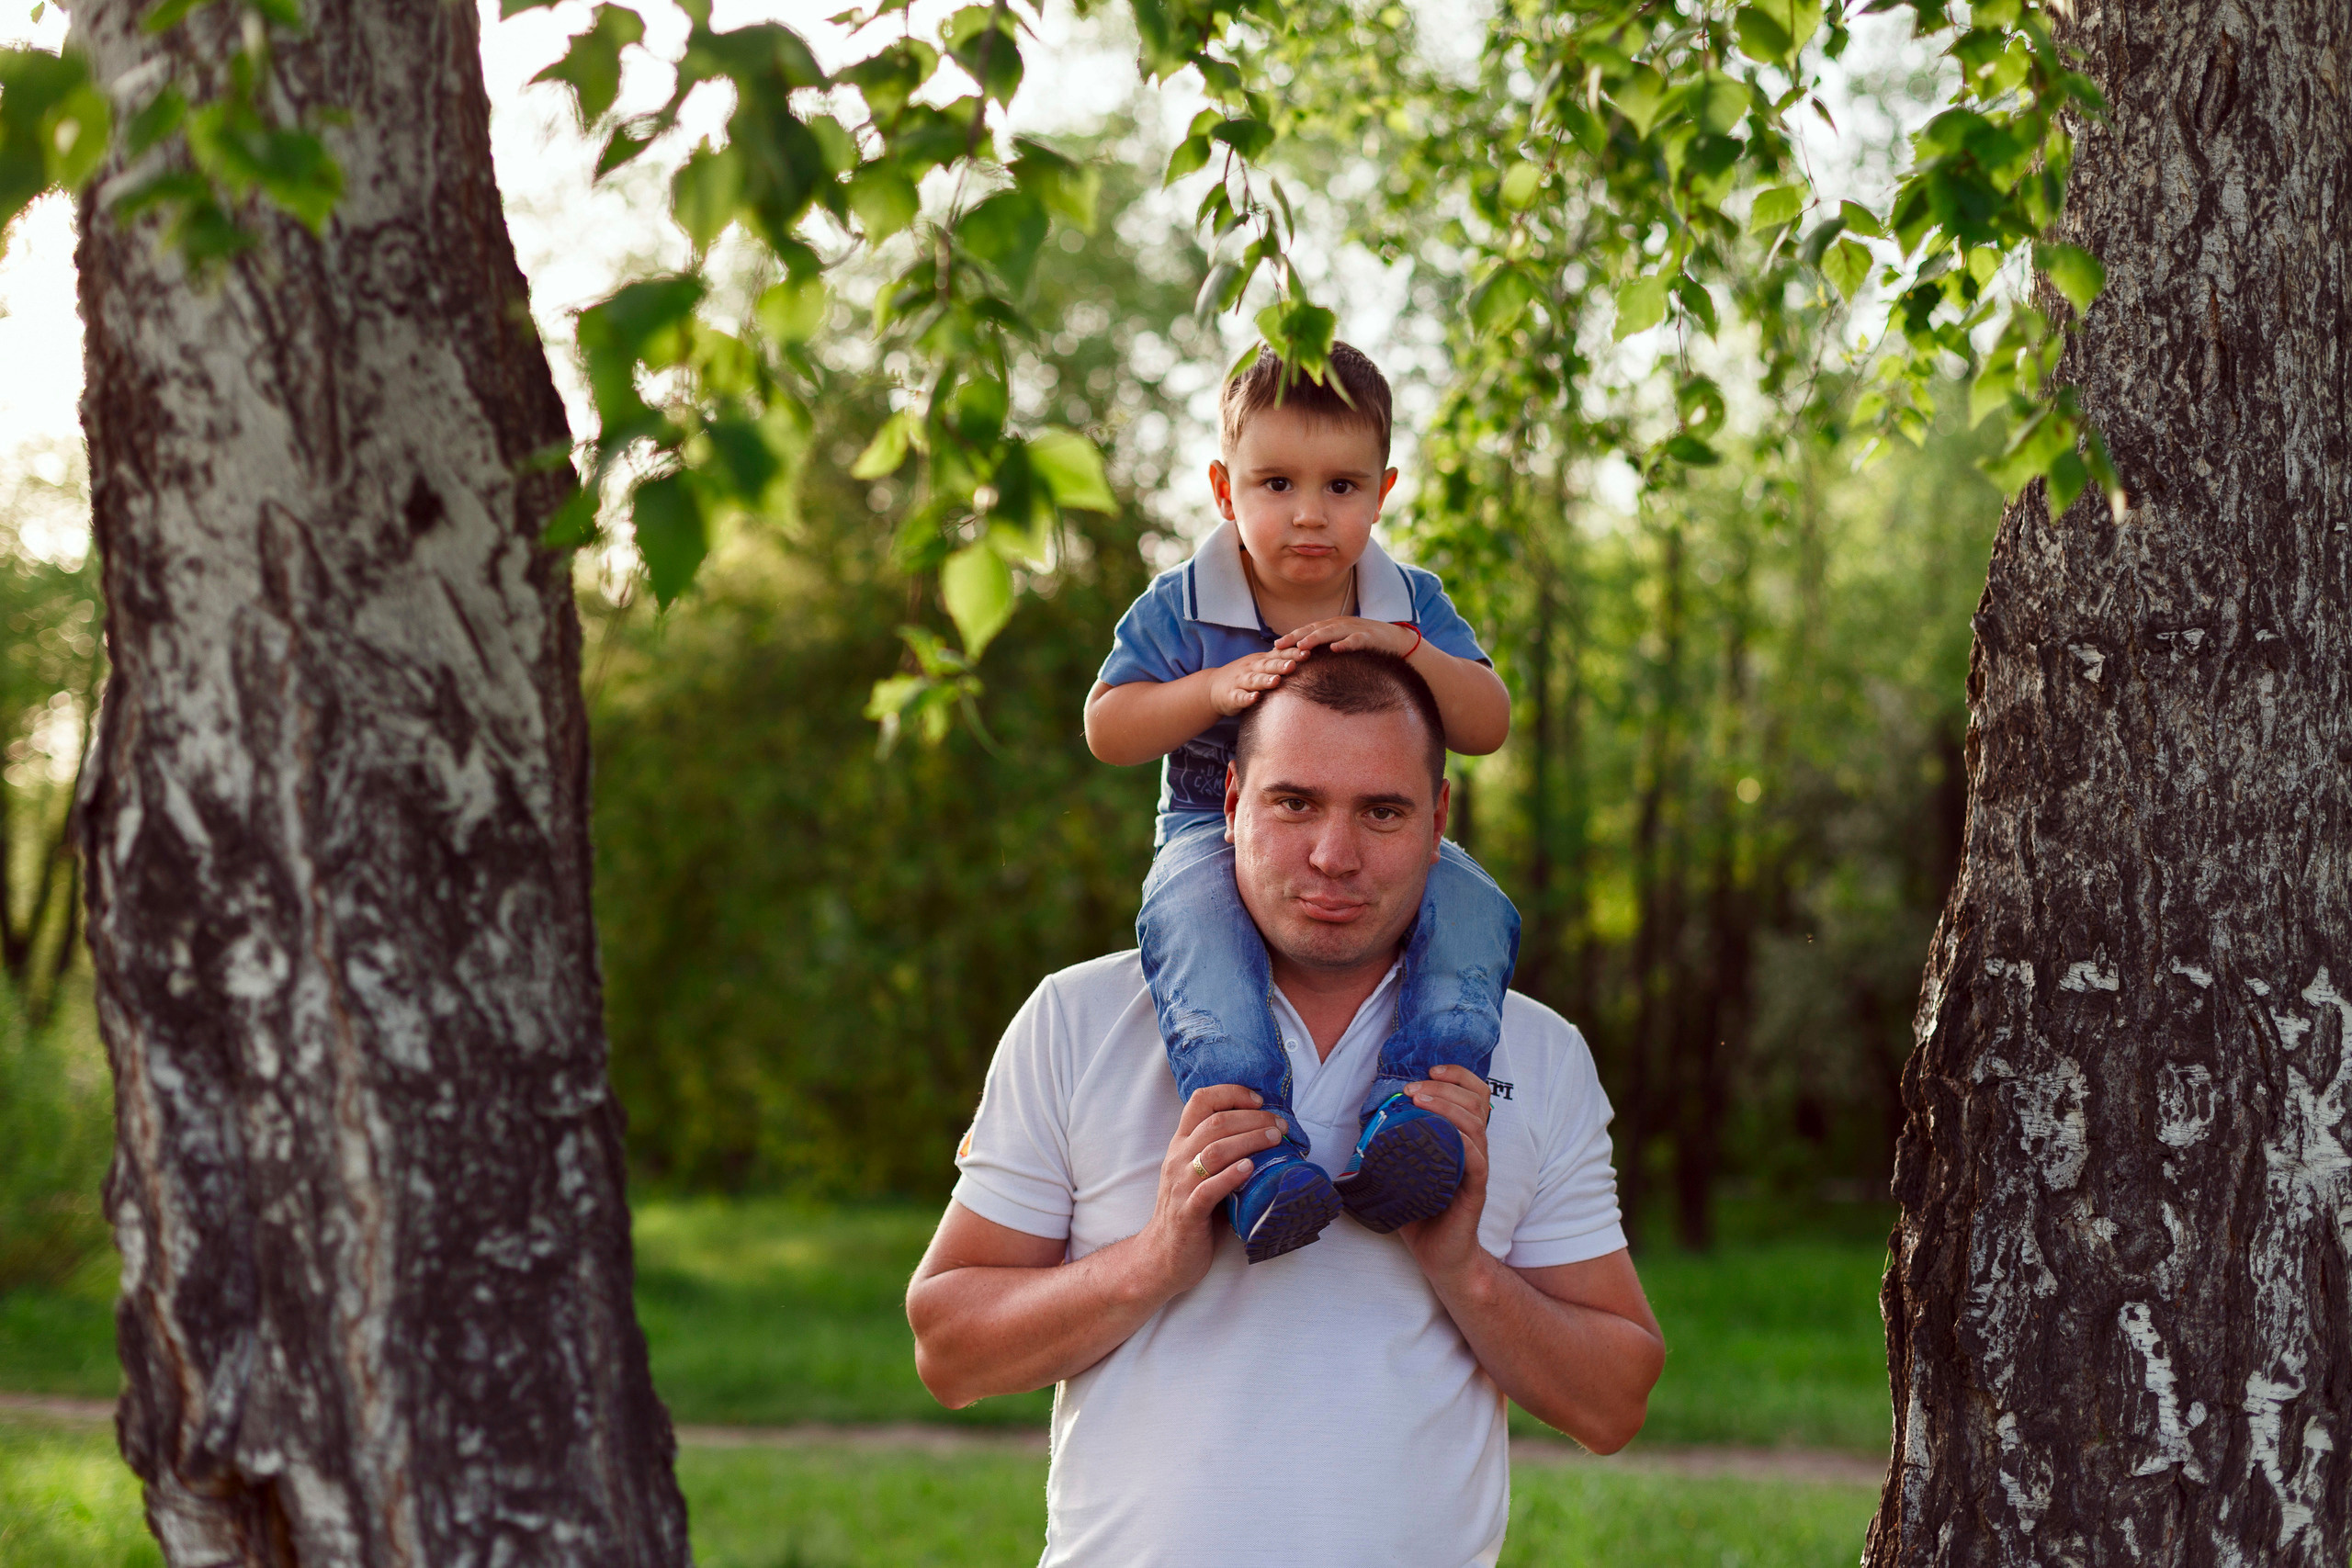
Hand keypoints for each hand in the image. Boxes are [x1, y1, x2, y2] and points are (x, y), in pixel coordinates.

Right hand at [1135, 1085, 1285, 1295]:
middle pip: (1215, 1123)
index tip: (1259, 1100)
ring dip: (1248, 1141)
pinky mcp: (1188, 1212)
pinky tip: (1250, 1169)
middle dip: (1252, 1119)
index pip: (1200, 1101)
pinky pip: (1208, 1189)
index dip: (1231, 1093)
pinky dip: (1231, 1176)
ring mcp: (1181, 1185)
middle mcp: (1178, 1158)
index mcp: (1181, 1144)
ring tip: (1274, 1140)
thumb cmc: (1192, 1210)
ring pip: (1214, 1151)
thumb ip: (1223, 1152)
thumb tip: (1270, 1134)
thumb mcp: (1201, 1173)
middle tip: (1280, 1125)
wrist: (1163, 1256)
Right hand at [1208, 649, 1302, 716]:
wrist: (1213, 687)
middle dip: (1280, 665)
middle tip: (1293, 665)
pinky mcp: (1231, 696)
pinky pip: (1239, 697)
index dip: (1291, 654)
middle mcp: (1250, 668)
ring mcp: (1240, 682)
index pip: (1278, 655)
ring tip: (1275, 681)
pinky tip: (1254, 698)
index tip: (1307, 652)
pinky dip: (1246, 698)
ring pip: (1253, 680)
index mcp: (1260, 661)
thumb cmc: (1245, 676)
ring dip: (1264, 681)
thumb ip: (1279, 660)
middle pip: (1267, 666)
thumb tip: (1307, 653)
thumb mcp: (1261, 665)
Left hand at [1273, 617, 1417, 657]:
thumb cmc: (1369, 648)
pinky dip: (1346, 643)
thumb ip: (1328, 650)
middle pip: (1315, 628)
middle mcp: (1343, 624)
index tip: (1274, 646)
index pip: (1309, 630)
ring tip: (1302, 646)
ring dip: (1316, 638)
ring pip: (1332, 631)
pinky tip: (1335, 649)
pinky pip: (1356, 639)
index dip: (1292, 636)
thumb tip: (1307, 661)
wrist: (1400, 643)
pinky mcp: (1371, 637)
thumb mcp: (1345, 646)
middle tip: (1279, 646)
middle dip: (1296, 636)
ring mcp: (1356, 629)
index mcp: (1335, 626)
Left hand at [1395, 1065, 1493, 1288]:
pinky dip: (1464, 1142)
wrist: (1440, 1256)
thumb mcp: (1402, 1172)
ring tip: (1420, 1099)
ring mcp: (1477, 1168)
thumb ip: (1390, 1148)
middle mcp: (1474, 1148)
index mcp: (1460, 1138)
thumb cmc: (1420, 1212)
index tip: (1430, 1068)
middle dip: (1446, 1085)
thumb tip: (1356, 1128)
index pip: (1472, 1095)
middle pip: (1476, 1101)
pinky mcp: (1475, 1190)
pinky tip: (1446, 1132)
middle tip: (1413, 1086)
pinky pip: (1477, 1160)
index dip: (1457, 1075)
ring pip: (1476, 1125)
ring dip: (1449, 1106)